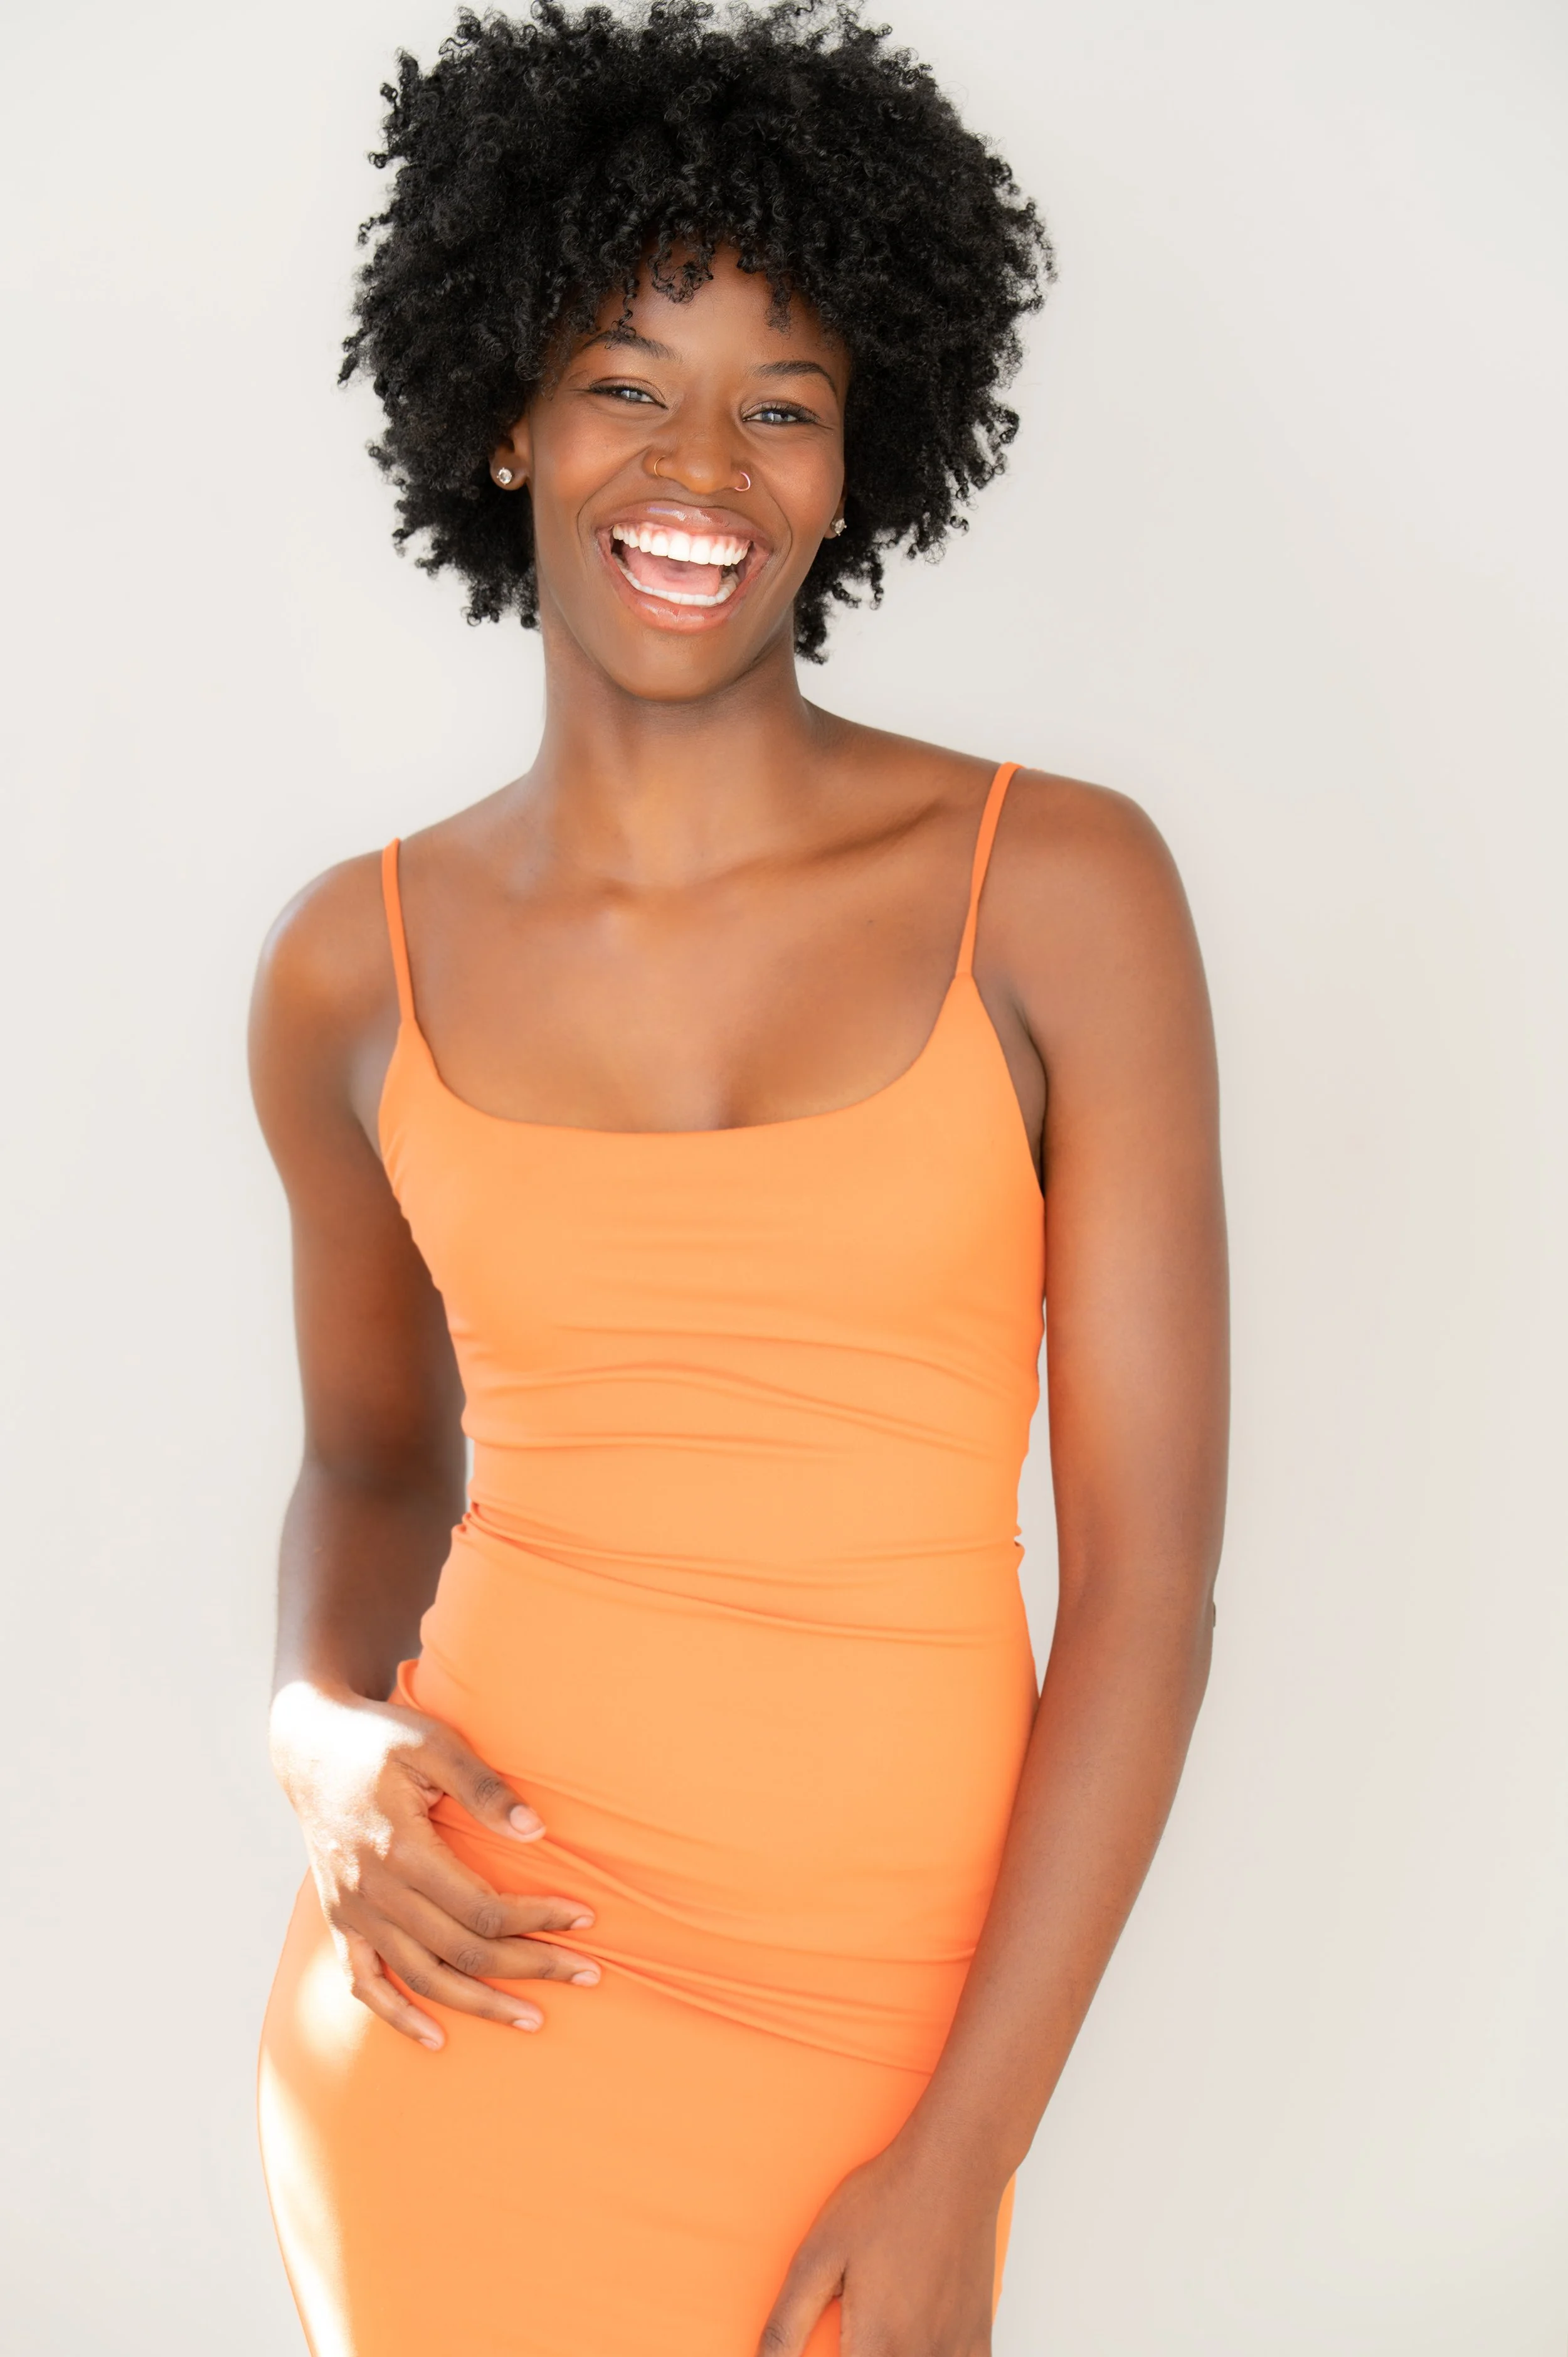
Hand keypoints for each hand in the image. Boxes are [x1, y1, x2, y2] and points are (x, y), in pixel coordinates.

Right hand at [269, 1678, 598, 2048]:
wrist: (309, 1749)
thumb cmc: (379, 1739)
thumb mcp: (432, 1742)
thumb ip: (482, 1785)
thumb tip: (535, 1830)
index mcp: (401, 1849)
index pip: (482, 1908)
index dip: (538, 1919)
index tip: (586, 1918)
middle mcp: (374, 1892)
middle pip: (461, 1951)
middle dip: (530, 1967)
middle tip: (589, 1975)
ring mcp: (352, 1913)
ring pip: (422, 1978)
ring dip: (480, 2004)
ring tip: (532, 2019)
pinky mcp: (338, 1921)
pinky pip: (364, 1984)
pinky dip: (398, 2016)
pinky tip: (435, 2038)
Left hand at [756, 2132, 1000, 2355]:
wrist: (953, 2168)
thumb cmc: (884, 2203)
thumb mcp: (817, 2256)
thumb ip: (786, 2325)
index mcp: (876, 2347)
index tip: (831, 2347)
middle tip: (851, 2330)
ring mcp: (955, 2354)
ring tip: (878, 2329)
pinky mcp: (979, 2341)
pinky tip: (918, 2341)